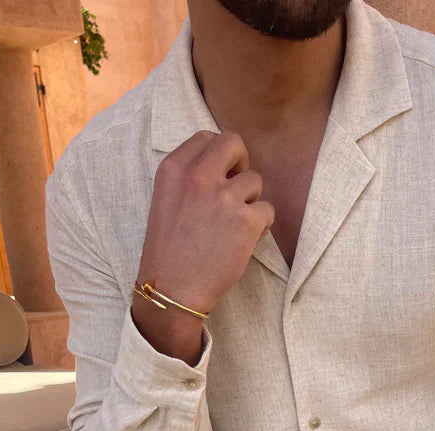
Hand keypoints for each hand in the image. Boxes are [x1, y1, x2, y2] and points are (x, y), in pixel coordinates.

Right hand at [138, 129, 274, 315]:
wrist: (173, 288)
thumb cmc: (169, 250)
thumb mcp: (166, 201)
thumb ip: (189, 179)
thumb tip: (222, 168)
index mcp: (174, 169)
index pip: (206, 138)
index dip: (219, 156)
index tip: (220, 175)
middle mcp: (198, 176)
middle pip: (233, 143)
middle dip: (241, 163)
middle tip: (237, 188)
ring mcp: (224, 197)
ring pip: (255, 180)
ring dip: (251, 201)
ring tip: (235, 225)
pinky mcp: (245, 221)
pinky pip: (268, 210)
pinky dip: (261, 225)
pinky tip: (245, 240)